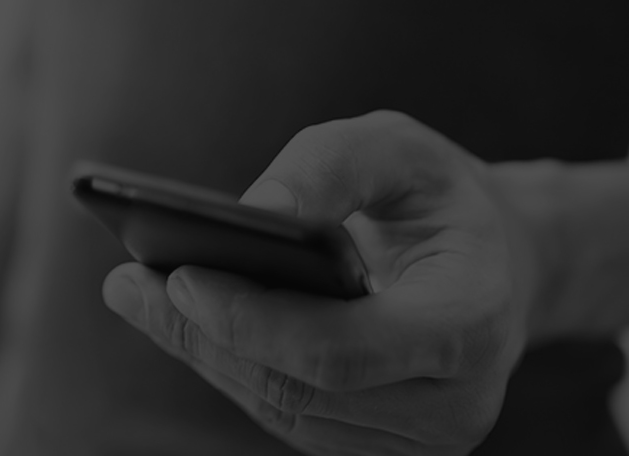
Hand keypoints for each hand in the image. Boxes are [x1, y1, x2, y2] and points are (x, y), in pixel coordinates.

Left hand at [103, 111, 539, 454]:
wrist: (498, 263)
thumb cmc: (442, 201)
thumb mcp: (400, 148)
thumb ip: (332, 163)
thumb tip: (252, 210)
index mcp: (471, 322)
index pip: (342, 350)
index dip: (253, 322)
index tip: (179, 277)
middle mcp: (456, 402)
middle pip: (301, 390)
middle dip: (207, 339)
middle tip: (131, 287)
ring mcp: (423, 441)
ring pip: (287, 414)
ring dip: (210, 359)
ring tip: (147, 301)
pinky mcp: (386, 450)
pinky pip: (293, 421)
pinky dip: (239, 374)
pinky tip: (198, 329)